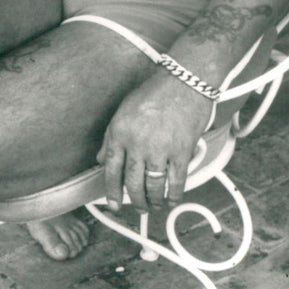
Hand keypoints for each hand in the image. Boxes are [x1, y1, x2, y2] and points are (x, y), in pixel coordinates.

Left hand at [98, 72, 213, 211]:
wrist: (185, 81)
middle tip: (138, 208)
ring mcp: (160, 149)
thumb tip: (103, 159)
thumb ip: (111, 137)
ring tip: (154, 205)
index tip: (114, 205)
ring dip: (153, 201)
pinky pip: (176, 182)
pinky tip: (172, 199)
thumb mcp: (124, 110)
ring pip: (153, 187)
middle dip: (135, 201)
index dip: (112, 192)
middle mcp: (137, 144)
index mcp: (120, 133)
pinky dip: (174, 195)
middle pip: (133, 183)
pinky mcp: (182, 152)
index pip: (111, 170)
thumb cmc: (155, 92)